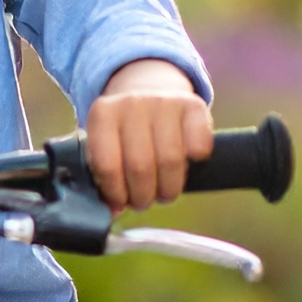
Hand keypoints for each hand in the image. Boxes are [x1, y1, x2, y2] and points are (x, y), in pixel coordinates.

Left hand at [84, 58, 211, 208]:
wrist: (149, 89)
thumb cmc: (124, 131)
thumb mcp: (105, 144)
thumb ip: (103, 176)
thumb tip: (111, 212)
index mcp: (102, 114)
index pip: (107, 165)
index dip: (115, 193)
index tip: (120, 203)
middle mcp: (131, 103)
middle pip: (140, 166)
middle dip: (142, 195)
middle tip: (144, 201)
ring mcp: (163, 101)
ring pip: (170, 160)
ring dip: (168, 188)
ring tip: (164, 192)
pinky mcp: (194, 105)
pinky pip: (199, 145)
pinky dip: (195, 161)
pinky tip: (187, 164)